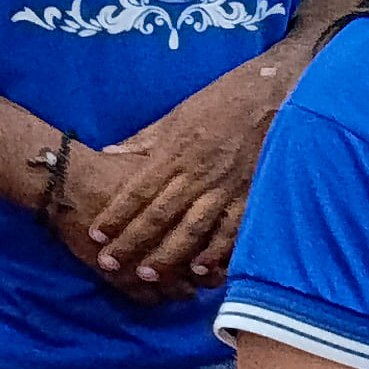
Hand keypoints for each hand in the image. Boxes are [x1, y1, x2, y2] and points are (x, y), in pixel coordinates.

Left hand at [62, 58, 292, 294]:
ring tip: (148, 274)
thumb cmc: (222, 101)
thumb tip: (109, 153)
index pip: (138, 190)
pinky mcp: (250, 195)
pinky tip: (201, 271)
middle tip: (111, 263)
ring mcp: (225, 188)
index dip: (116, 214)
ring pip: (191, 228)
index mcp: (175, 152)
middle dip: (133, 241)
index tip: (96, 234)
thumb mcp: (177, 114)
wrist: (272, 93)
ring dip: (168, 254)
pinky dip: (216, 252)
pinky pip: (231, 230)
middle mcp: (197, 174)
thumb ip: (144, 140)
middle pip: (159, 215)